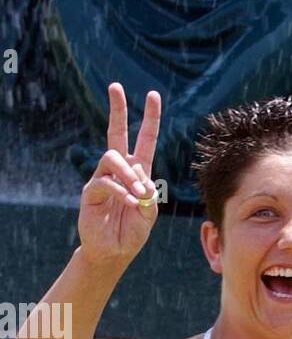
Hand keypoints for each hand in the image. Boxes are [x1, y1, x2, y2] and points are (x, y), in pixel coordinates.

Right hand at [77, 82, 161, 270]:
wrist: (114, 252)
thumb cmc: (132, 232)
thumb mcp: (150, 212)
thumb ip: (149, 194)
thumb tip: (139, 177)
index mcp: (137, 171)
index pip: (144, 139)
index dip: (150, 119)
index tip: (154, 95)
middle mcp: (118, 170)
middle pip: (116, 133)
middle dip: (117, 109)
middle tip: (116, 86)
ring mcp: (103, 178)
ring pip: (113, 158)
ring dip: (129, 175)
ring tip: (139, 195)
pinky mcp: (91, 192)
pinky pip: (106, 182)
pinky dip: (122, 193)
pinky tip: (131, 205)